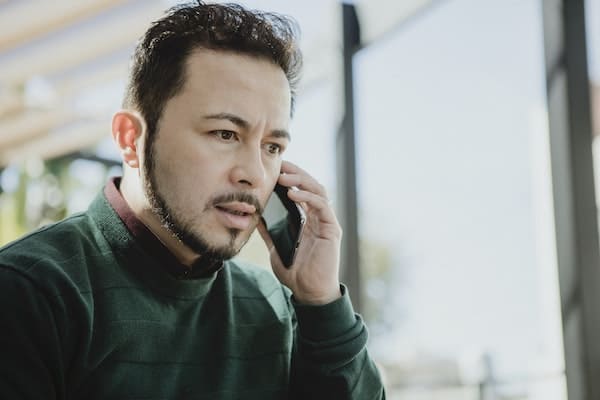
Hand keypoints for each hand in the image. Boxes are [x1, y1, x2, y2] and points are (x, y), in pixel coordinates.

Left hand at [257, 161, 341, 304]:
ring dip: (301, 180)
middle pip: (310, 185)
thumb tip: (255, 215)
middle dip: (296, 172)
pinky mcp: (331, 229)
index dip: (290, 176)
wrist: (309, 292)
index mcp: (306, 218)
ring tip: (285, 176)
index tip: (275, 167)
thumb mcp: (275, 248)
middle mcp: (318, 216)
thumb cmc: (295, 272)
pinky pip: (322, 206)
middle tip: (280, 165)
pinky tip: (293, 194)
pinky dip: (308, 197)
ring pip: (318, 190)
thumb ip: (269, 231)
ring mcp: (326, 221)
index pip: (301, 189)